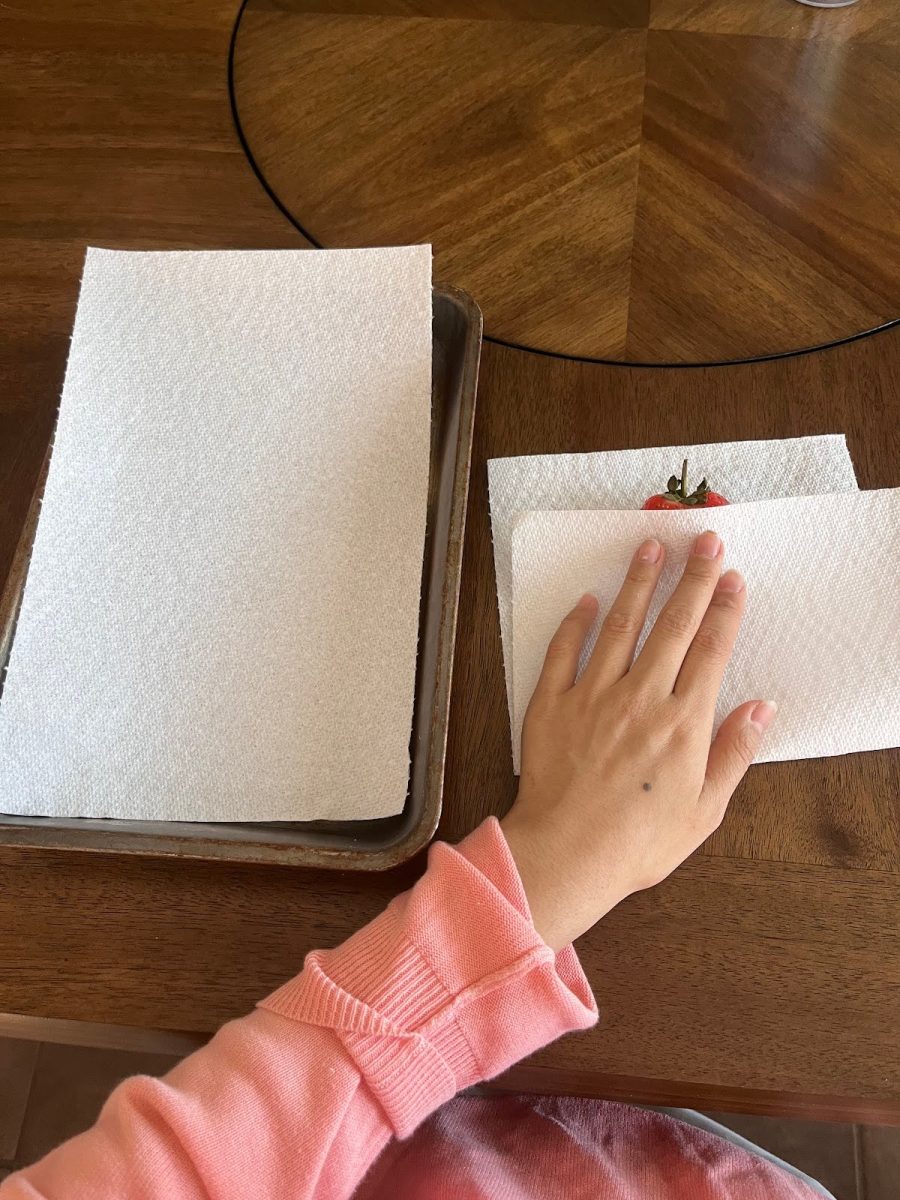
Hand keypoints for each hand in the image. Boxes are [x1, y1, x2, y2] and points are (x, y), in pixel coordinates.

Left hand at [500, 531, 775, 950]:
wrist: (566, 855)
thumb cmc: (638, 842)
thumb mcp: (704, 810)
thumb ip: (734, 753)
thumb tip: (761, 709)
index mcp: (682, 723)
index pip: (710, 650)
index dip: (723, 609)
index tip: (731, 577)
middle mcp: (640, 698)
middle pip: (672, 626)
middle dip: (691, 578)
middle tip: (702, 539)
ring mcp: (592, 697)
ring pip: (619, 626)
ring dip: (638, 585)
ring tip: (649, 548)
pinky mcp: (551, 704)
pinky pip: (563, 651)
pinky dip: (575, 622)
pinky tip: (588, 599)